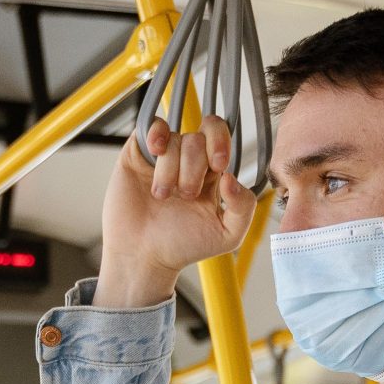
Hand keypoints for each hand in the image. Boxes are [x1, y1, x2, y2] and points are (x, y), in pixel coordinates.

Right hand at [96, 116, 257, 308]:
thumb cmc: (182, 247)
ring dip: (171, 171)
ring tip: (163, 197)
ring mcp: (163, 157)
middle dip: (195, 165)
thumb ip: (244, 207)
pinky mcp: (139, 155)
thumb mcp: (227, 235)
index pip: (221, 139)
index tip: (218, 166)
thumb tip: (231, 176)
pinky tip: (156, 152)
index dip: (221, 145)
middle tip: (187, 193)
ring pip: (176, 140)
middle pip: (200, 137)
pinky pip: (152, 127)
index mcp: (211, 174)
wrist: (143, 256)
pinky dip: (157, 134)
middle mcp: (188, 161)